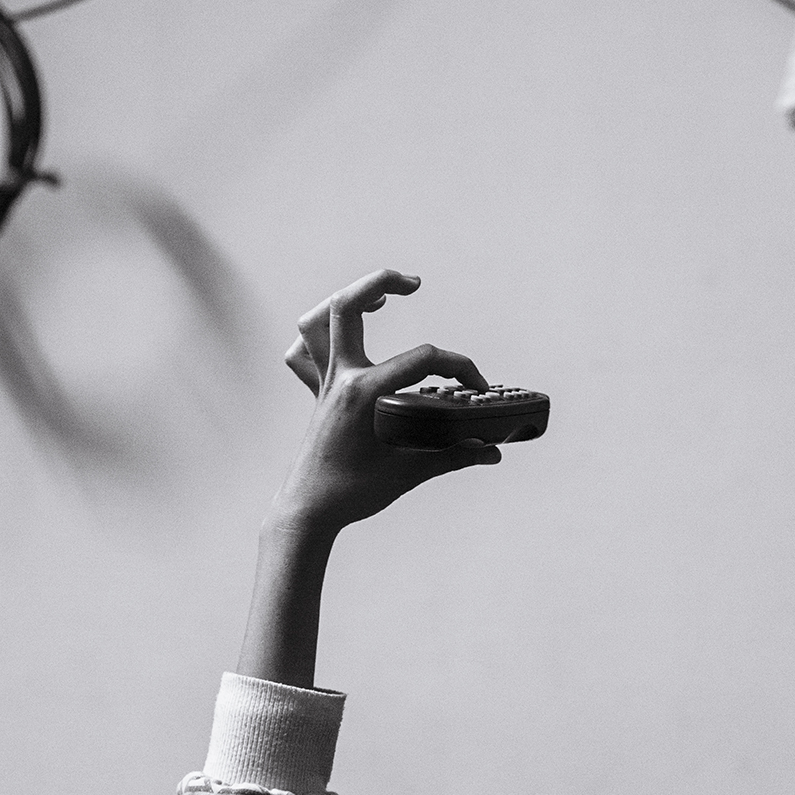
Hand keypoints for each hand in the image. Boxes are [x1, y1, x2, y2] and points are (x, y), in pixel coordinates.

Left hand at [272, 268, 501, 535]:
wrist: (309, 511)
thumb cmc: (352, 494)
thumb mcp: (408, 473)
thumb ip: (453, 457)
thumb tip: (490, 452)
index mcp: (364, 393)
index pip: (422, 359)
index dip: (459, 368)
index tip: (478, 387)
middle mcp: (340, 378)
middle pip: (347, 306)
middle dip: (380, 282)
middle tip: (414, 284)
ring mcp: (325, 383)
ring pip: (317, 320)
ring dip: (345, 300)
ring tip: (379, 299)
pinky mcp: (317, 394)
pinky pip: (304, 353)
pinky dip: (318, 336)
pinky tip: (343, 336)